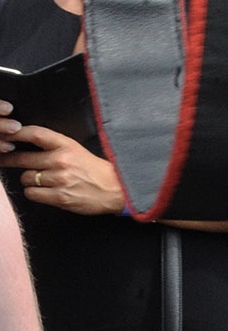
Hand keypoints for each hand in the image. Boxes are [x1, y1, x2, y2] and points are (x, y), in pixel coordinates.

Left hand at [2, 126, 125, 216]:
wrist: (115, 188)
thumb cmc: (95, 170)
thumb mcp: (78, 151)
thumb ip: (55, 148)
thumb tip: (28, 147)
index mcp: (67, 145)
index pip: (36, 134)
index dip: (17, 133)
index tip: (6, 134)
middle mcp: (62, 160)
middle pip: (24, 158)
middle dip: (9, 159)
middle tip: (3, 159)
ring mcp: (59, 179)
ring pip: (26, 178)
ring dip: (29, 180)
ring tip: (42, 180)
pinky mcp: (58, 197)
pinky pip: (31, 194)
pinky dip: (34, 193)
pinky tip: (44, 190)